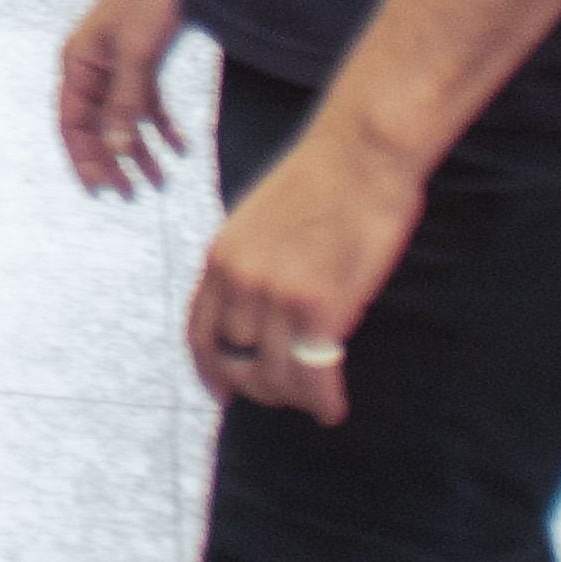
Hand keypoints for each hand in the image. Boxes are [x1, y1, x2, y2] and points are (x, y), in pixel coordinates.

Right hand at [56, 0, 187, 198]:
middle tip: (132, 195)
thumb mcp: (137, 54)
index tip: (101, 191)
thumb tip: (114, 151)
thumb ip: (125, 102)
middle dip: (112, 162)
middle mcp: (93, 66)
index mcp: (78, 62)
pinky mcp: (143, 58)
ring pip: (122, 118)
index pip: (72, 122)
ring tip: (160, 183)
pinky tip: (181, 147)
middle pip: (95, 125)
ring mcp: (118, 63)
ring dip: (139, 150)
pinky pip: (145, 102)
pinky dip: (161, 126)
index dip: (82, 158)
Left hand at [185, 121, 424, 425]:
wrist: (360, 152)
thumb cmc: (321, 180)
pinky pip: (314, 377)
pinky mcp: (320, 307)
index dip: (210, 371)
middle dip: (259, 388)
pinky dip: (323, 401)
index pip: (200, 333)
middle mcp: (239, 281)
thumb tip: (250, 308)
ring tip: (314, 399)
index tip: (222, 391)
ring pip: (274, 377)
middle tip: (285, 394)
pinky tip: (333, 409)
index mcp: (220, 258)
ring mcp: (277, 296)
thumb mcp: (257, 220)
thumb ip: (247, 264)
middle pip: (236, 363)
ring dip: (294, 397)